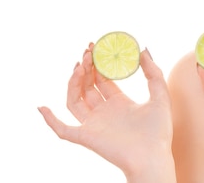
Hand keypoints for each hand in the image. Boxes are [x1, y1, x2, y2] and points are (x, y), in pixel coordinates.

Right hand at [38, 44, 172, 176]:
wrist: (153, 156)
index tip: (95, 47)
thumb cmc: (159, 131)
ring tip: (80, 65)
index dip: (98, 64)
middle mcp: (105, 112)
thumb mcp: (160, 95)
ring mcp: (94, 124)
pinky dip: (50, 120)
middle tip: (87, 50)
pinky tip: (43, 107)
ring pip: (74, 101)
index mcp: (120, 103)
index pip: (103, 80)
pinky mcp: (86, 137)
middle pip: (87, 87)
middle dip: (86, 68)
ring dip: (73, 83)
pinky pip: (63, 130)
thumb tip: (144, 49)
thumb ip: (154, 73)